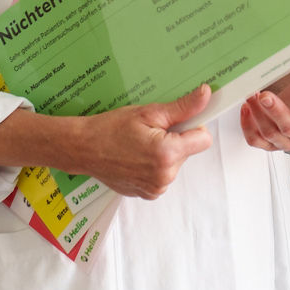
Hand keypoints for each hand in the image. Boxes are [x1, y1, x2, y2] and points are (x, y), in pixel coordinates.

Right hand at [67, 84, 213, 198]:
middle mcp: (164, 176)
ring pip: (176, 163)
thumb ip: (182, 107)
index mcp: (167, 154)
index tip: (178, 121)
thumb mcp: (148, 112)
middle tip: (151, 130)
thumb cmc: (111, 129)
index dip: (193, 126)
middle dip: (175, 138)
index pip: (203, 139)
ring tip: (140, 143)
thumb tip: (206, 95)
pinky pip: (163, 175)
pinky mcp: (148, 193)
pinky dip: (155, 165)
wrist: (83, 148)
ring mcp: (156, 188)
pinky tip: (136, 156)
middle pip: (188, 151)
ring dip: (165, 152)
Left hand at [242, 47, 289, 151]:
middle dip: (276, 112)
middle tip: (264, 95)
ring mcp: (284, 141)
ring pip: (270, 135)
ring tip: (251, 96)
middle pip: (289, 129)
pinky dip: (248, 126)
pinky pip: (256, 141)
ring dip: (258, 116)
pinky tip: (246, 107)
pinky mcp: (267, 142)